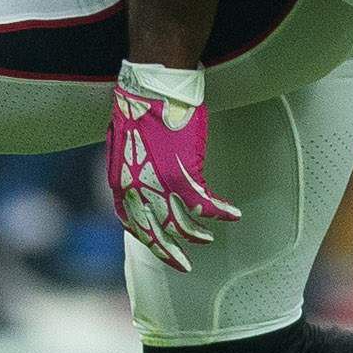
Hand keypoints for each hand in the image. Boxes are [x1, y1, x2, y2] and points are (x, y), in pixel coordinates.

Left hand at [107, 61, 239, 271]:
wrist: (153, 85)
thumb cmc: (139, 105)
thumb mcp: (123, 142)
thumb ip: (129, 165)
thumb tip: (137, 175)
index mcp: (120, 181)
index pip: (130, 222)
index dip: (146, 237)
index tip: (158, 243)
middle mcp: (137, 189)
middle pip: (153, 233)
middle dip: (169, 253)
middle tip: (183, 266)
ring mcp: (160, 184)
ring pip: (181, 223)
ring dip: (196, 235)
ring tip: (206, 240)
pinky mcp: (184, 175)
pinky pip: (204, 204)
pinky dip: (219, 212)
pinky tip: (232, 215)